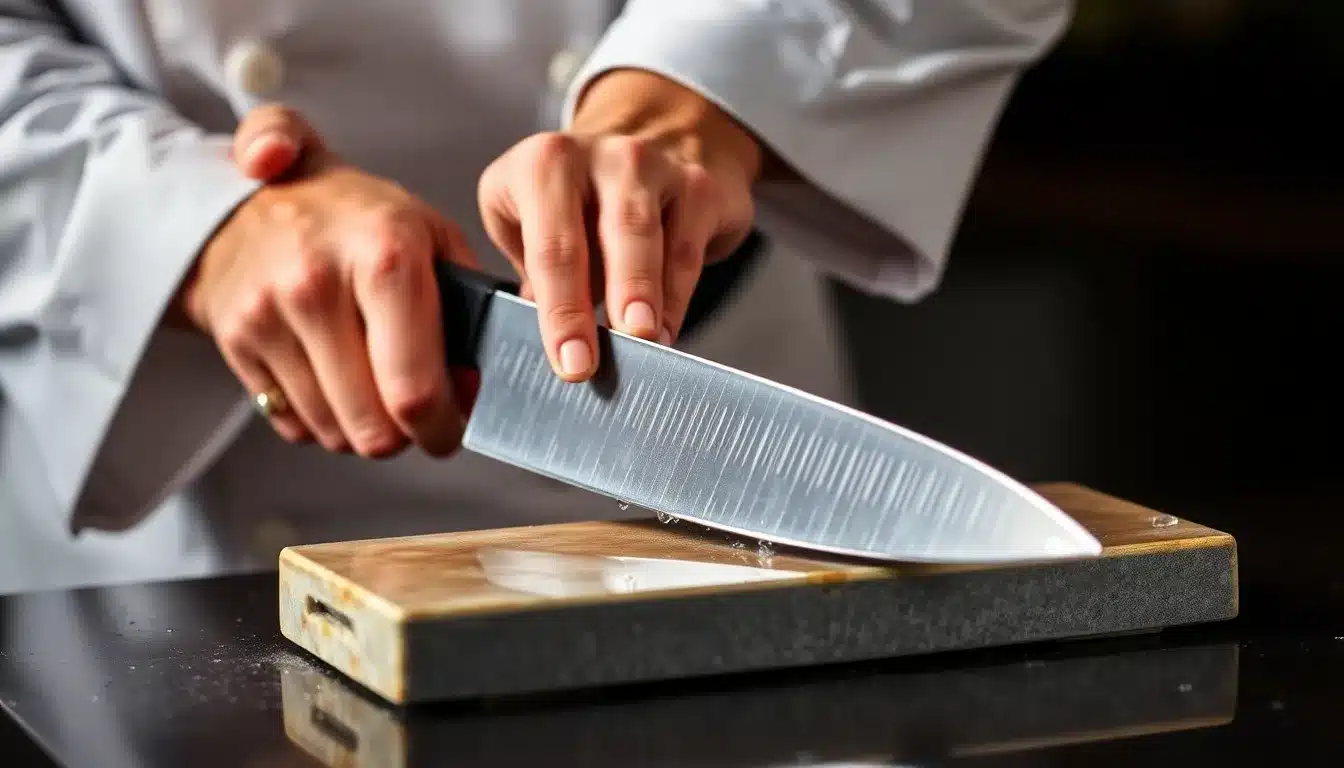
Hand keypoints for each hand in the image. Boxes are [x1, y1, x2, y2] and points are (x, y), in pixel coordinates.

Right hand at [178, 105, 478, 458]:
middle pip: (372, 426)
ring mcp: (267, 314)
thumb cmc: (356, 220)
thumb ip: (468, 309)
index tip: (448, 428)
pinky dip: (321, 420)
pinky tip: (334, 383)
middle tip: (415, 420)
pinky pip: (292, 423)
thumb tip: (473, 389)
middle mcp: (318, 285)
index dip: (440, 428)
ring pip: (333, 433)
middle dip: (405, 438)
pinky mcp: (234, 340)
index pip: (414, 389)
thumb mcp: (429, 235)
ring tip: (374, 393)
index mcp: (385, 256)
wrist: (254, 197)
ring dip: (362, 430)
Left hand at [477, 69, 761, 380]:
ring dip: (645, 298)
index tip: (570, 362)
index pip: (550, 247)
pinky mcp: (697, 185)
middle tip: (598, 361)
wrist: (653, 142)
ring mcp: (651, 165)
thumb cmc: (578, 202)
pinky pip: (686, 252)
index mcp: (543, 166)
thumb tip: (545, 342)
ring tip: (642, 343)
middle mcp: (598, 155)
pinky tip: (665, 331)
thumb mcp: (530, 222)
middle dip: (596, 304)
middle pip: (597, 238)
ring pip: (646, 239)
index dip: (558, 310)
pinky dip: (676, 298)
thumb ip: (534, 275)